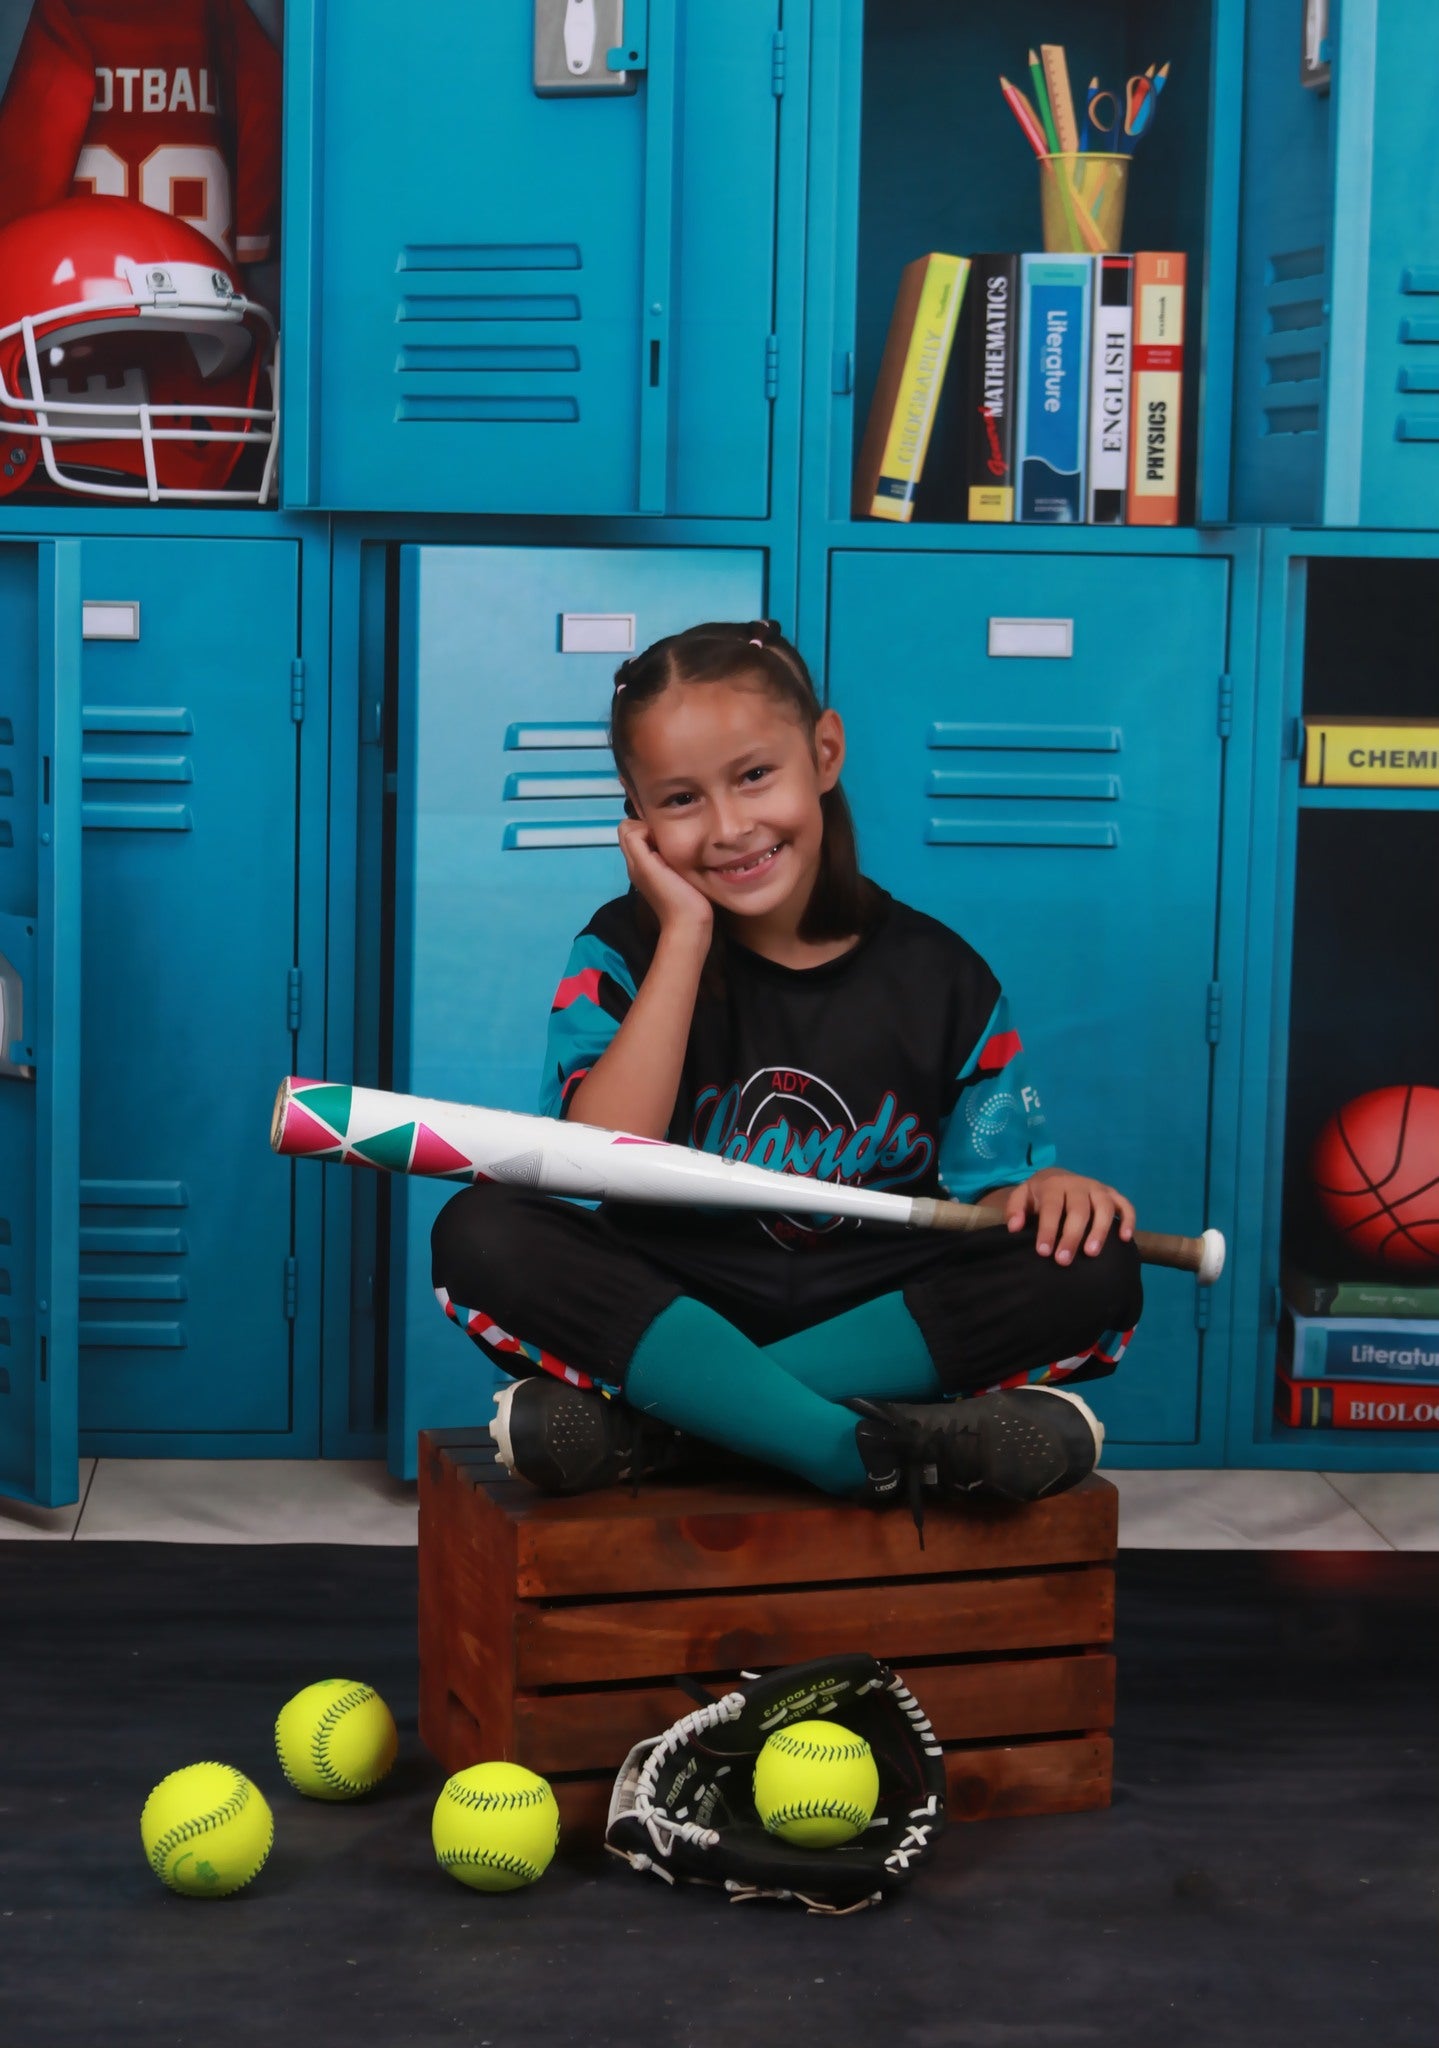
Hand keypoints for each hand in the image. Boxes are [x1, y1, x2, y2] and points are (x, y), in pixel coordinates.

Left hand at [618, 817, 712, 937]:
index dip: (641, 822)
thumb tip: (645, 827)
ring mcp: (652, 869)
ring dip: (659, 836)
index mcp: (633, 860)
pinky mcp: (667, 874)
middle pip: (635, 833)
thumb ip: (638, 845)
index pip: (626, 828)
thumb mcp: (648, 867)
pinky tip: (679, 850)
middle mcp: (639, 863)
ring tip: (675, 838)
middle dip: (649, 826)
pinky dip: (667, 846)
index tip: (660, 827)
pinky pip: (660, 851)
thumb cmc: (672, 895)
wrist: (690, 924)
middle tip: (669, 831)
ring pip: (648, 841)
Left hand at [1000, 1167, 1135, 1263]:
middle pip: (1078, 1210)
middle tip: (1064, 1261)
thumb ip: (1015, 1210)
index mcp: (1054, 1185)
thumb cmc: (1039, 1195)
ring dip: (1099, 1230)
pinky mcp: (1113, 1194)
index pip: (1052, 1208)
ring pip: (1104, 1207)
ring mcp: (1098, 1188)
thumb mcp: (1021, 1197)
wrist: (1057, 1177)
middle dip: (1071, 1236)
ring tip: (1092, 1254)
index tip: (1043, 1252)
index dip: (1048, 1229)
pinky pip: (1125, 1205)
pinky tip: (1124, 1239)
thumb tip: (1014, 1227)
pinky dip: (1128, 1220)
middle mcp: (1079, 1185)